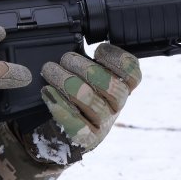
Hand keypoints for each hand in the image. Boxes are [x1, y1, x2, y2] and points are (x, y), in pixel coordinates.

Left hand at [31, 44, 140, 160]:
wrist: (54, 131)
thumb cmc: (69, 96)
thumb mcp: (82, 76)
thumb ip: (86, 61)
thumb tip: (73, 40)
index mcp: (120, 87)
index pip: (133, 73)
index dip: (117, 58)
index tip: (97, 49)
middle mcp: (116, 106)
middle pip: (110, 83)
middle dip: (82, 66)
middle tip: (64, 59)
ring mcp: (102, 124)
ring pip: (90, 98)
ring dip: (65, 79)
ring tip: (49, 70)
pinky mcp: (86, 139)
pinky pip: (75, 122)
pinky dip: (59, 103)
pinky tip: (47, 91)